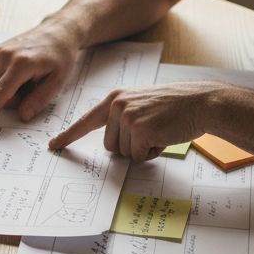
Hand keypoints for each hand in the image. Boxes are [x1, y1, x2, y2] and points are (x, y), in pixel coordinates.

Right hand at [0, 19, 81, 129]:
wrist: (56, 32)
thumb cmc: (60, 56)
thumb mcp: (58, 81)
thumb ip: (39, 100)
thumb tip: (22, 116)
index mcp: (21, 63)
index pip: (0, 94)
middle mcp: (5, 55)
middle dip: (14, 99)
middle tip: (34, 86)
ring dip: (9, 90)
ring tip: (28, 77)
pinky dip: (5, 81)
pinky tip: (19, 72)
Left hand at [49, 82, 222, 160]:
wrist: (200, 102)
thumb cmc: (174, 106)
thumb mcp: (141, 104)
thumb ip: (122, 118)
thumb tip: (112, 145)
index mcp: (115, 98)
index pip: (86, 120)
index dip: (69, 135)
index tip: (53, 146)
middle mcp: (117, 105)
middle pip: (110, 146)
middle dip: (130, 146)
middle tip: (151, 130)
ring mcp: (127, 117)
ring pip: (124, 152)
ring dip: (143, 149)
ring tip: (160, 130)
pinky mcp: (140, 129)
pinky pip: (138, 155)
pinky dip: (152, 152)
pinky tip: (164, 135)